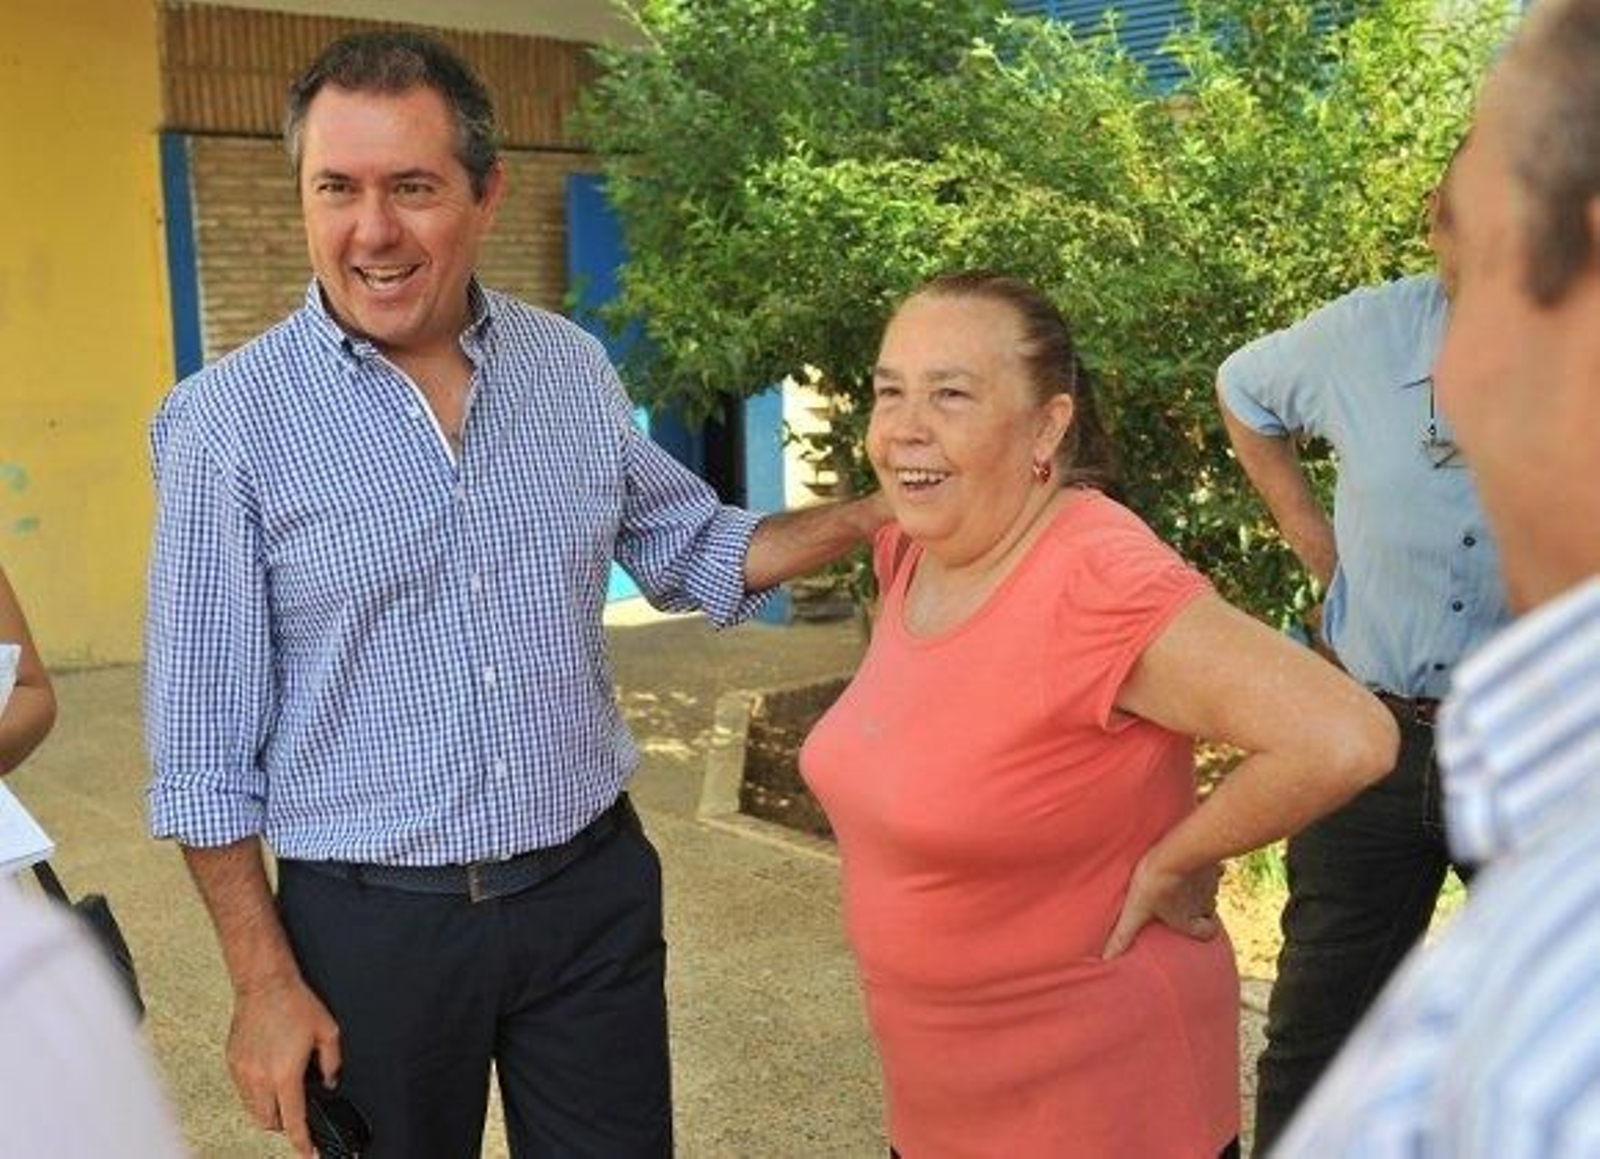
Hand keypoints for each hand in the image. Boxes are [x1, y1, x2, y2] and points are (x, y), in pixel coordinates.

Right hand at [226, 975, 340, 1156]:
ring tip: (283, 1095)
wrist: (265, 984)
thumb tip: (330, 1081)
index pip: (293, 1121)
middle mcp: (260, 1078)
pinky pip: (243, 1092)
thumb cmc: (295, 1003)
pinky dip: (256, 1095)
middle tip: (298, 1115)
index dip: (302, 1142)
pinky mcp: (233, 1063)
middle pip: (269, 1122)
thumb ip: (332, 1063)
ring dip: (269, 1110)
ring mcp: (243, 1072)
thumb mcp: (328, 1031)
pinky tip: (269, 1080)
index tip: (309, 1152)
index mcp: (285, 1074)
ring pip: (253, 1110)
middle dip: (284, 1125)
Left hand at [1102, 853, 1221, 959]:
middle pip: (1207, 911)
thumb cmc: (1155, 882)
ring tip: (1184, 880)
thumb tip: (1106, 959)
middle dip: (1198, 908)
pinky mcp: (1212, 866)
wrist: (1178, 851)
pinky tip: (1194, 861)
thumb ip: (1122, 935)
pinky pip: (1215, 870)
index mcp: (1187, 919)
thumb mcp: (1135, 910)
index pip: (1207, 934)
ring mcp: (1211, 886)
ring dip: (1200, 889)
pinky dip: (1207, 869)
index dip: (1203, 930)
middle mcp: (1204, 905)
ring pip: (1211, 891)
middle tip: (1183, 901)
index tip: (1196, 925)